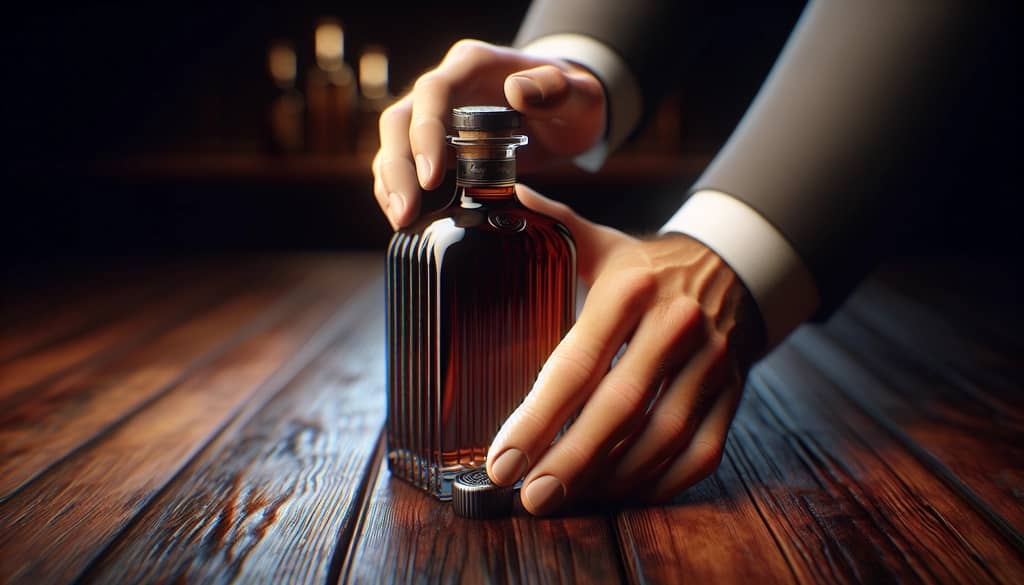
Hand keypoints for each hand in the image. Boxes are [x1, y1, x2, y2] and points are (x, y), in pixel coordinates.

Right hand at [372, 39, 605, 228]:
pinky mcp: (436, 143)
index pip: (433, 91)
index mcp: (473, 65)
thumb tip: (516, 91)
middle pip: (400, 120)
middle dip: (397, 167)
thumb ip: (555, 90)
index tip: (432, 176)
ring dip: (390, 183)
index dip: (425, 132)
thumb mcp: (580, 94)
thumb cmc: (572, 100)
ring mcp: (436, 115)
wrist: (567, 112)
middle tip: (406, 212)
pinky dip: (399, 190)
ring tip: (402, 222)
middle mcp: (447, 87)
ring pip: (394, 144)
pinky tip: (408, 220)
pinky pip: (405, 164)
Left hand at [486, 185, 765, 514]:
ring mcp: (712, 363)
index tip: (502, 460)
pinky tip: (619, 494)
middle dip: (571, 462)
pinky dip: (660, 484)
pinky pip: (700, 453)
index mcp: (630, 287)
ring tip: (564, 500)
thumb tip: (481, 197)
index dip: (537, 419)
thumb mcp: (597, 241)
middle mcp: (675, 326)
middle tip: (530, 497)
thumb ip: (544, 228)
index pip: (576, 362)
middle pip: (620, 408)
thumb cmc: (644, 265)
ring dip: (612, 479)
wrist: (732, 267)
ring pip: (662, 439)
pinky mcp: (733, 393)